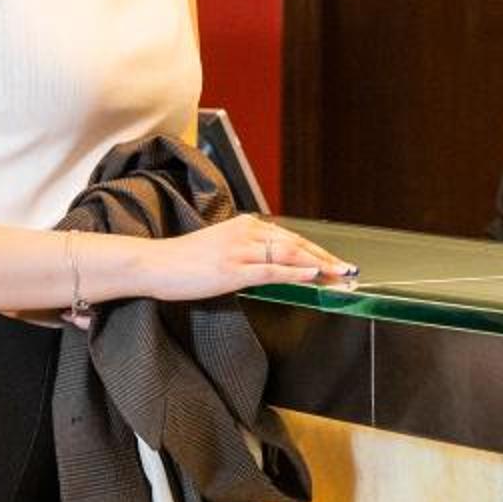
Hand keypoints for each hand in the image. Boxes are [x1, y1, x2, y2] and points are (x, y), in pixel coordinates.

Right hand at [137, 217, 355, 301]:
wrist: (154, 263)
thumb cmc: (183, 261)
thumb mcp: (220, 248)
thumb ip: (246, 252)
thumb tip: (272, 266)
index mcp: (245, 225)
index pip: (289, 238)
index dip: (316, 251)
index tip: (335, 262)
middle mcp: (246, 232)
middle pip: (296, 244)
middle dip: (326, 258)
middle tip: (348, 270)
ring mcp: (240, 250)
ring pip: (289, 256)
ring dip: (319, 266)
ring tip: (340, 275)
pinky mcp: (233, 269)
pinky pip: (271, 270)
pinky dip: (296, 273)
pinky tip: (313, 276)